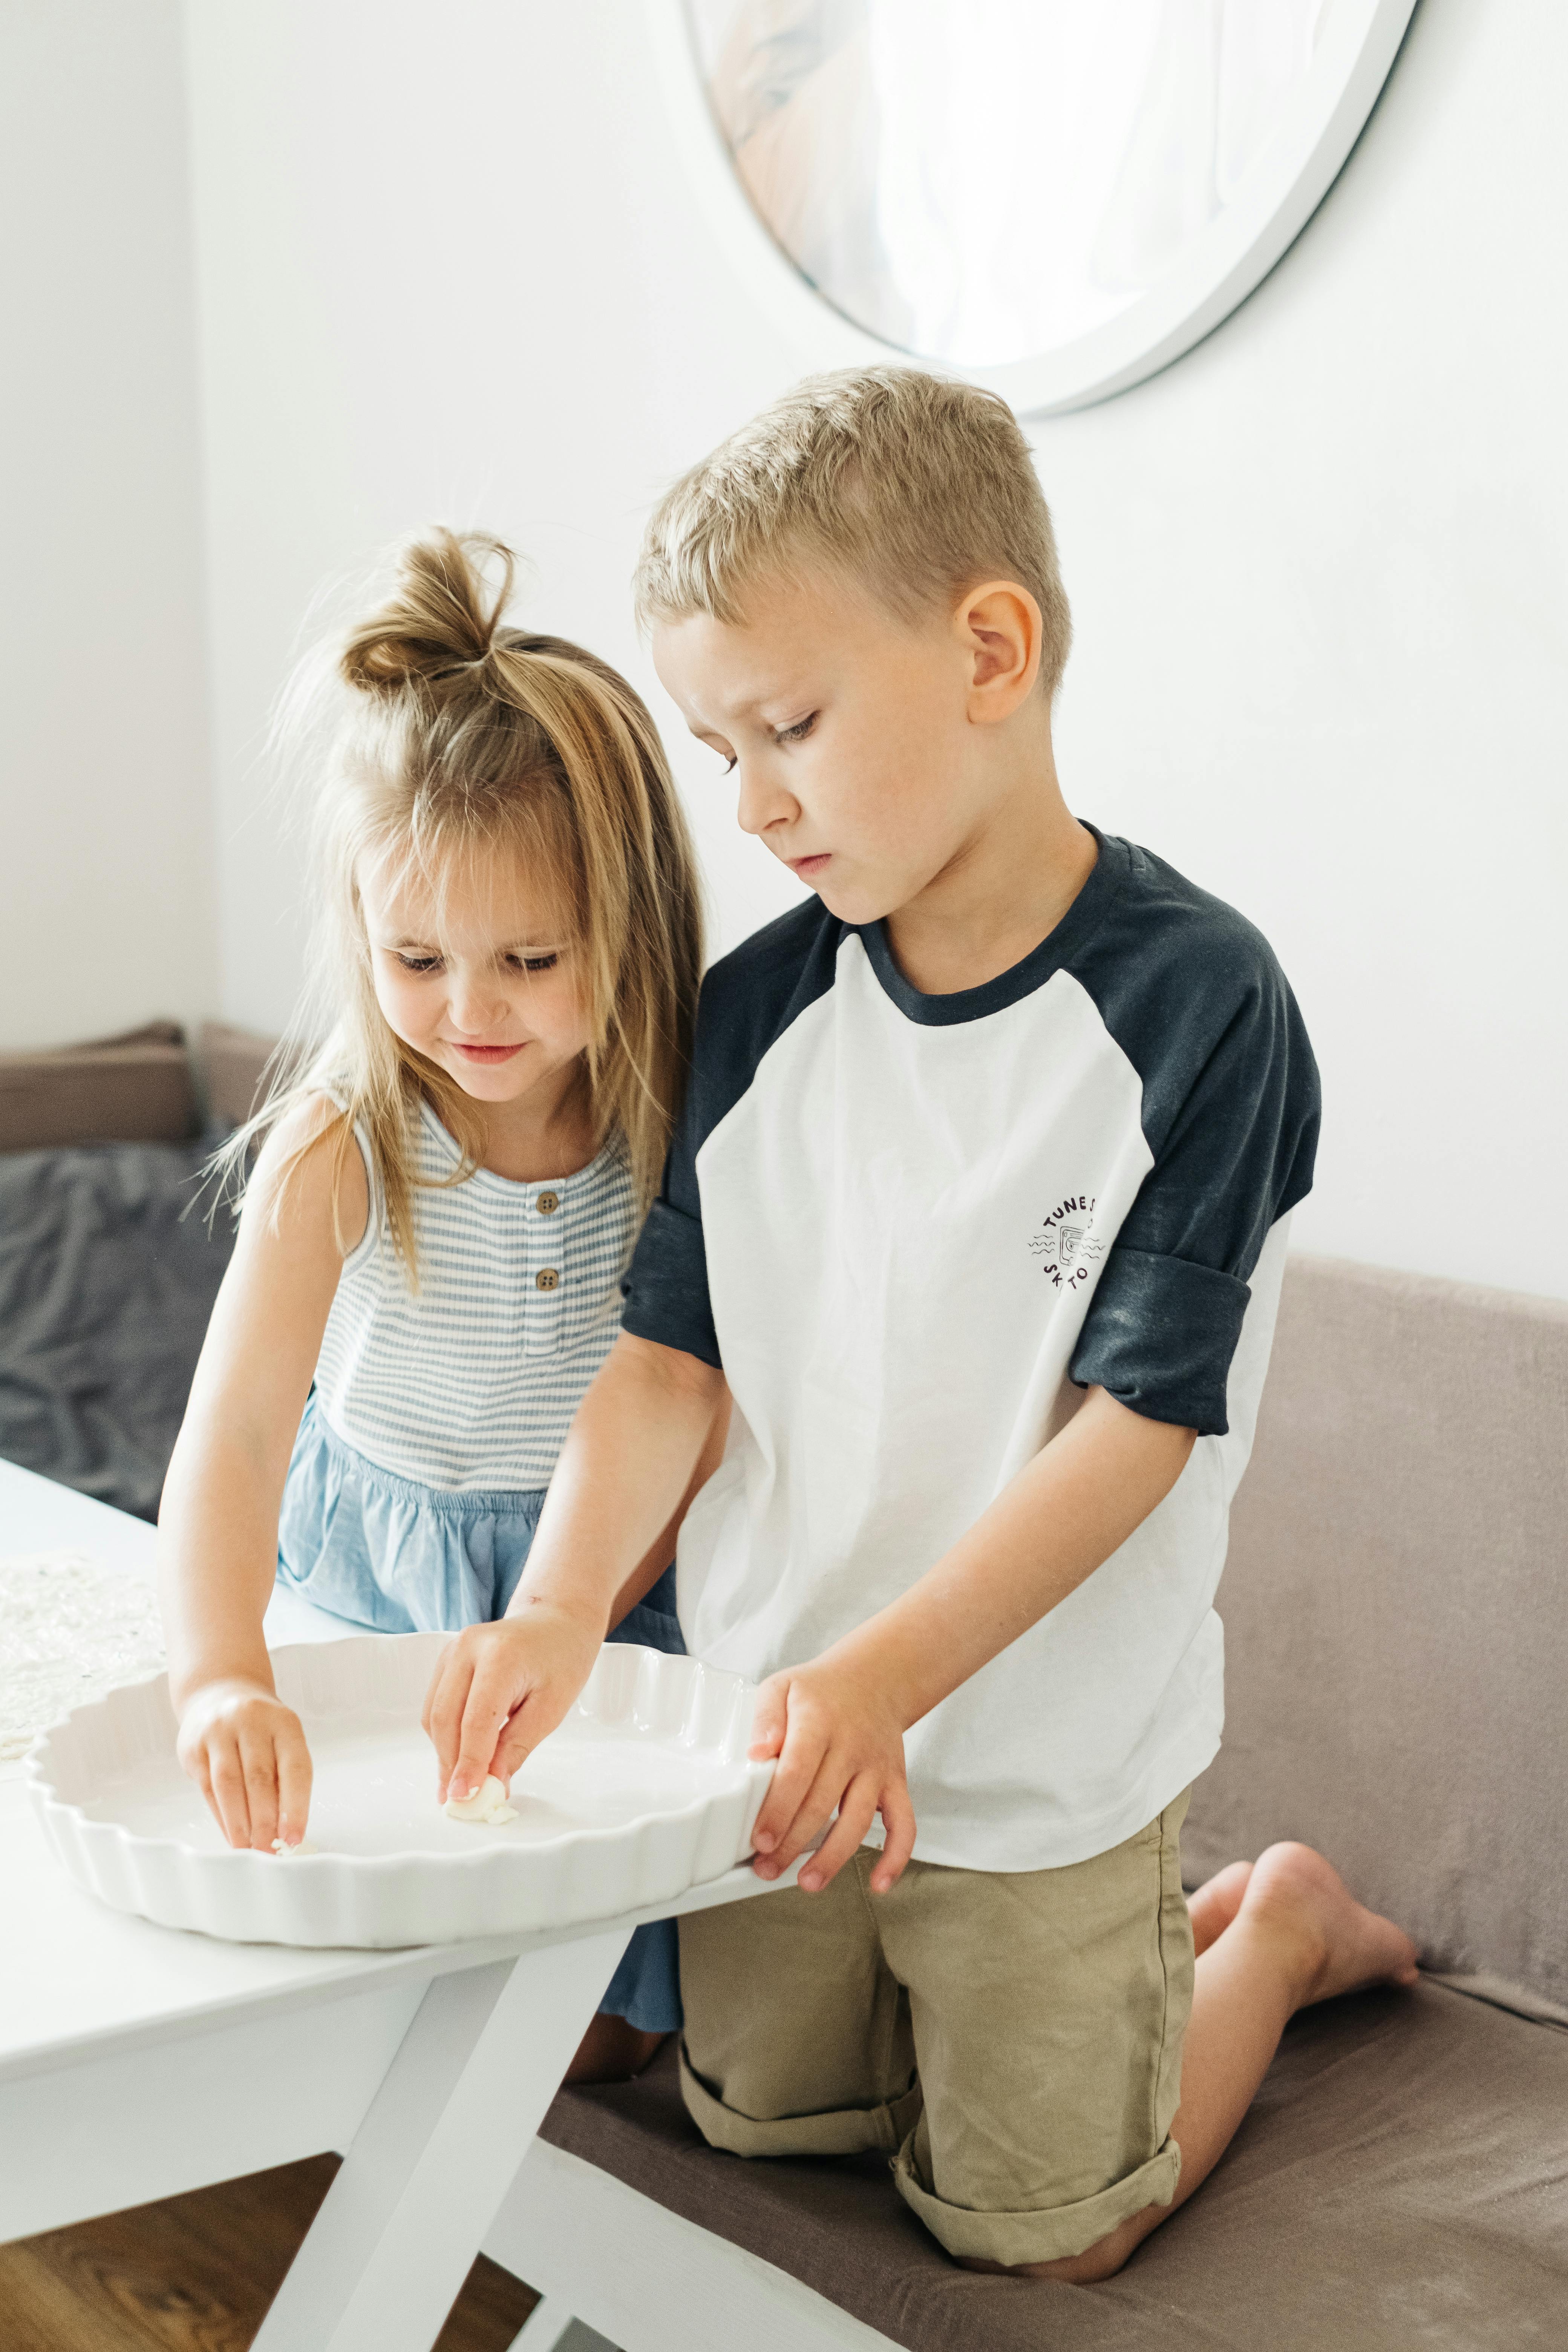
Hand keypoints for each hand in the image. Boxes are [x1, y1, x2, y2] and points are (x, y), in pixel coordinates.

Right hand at [177, 1677, 312, 1851]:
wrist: (219, 1691)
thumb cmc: (259, 1727)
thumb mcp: (281, 1739)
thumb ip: (285, 1777)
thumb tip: (286, 1830)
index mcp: (283, 1722)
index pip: (295, 1768)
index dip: (296, 1807)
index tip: (294, 1838)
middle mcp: (251, 1722)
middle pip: (259, 1779)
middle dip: (265, 1822)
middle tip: (268, 1850)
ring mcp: (218, 1731)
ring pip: (229, 1785)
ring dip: (239, 1823)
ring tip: (247, 1848)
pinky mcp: (193, 1746)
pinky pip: (207, 1788)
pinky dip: (220, 1816)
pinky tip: (230, 1833)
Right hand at [421, 1603, 602, 1803]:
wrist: (556, 1621)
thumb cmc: (562, 1658)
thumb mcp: (552, 1708)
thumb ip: (517, 1746)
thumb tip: (489, 1785)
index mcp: (501, 1656)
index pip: (476, 1720)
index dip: (468, 1763)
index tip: (464, 1796)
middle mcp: (467, 1648)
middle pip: (446, 1718)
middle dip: (450, 1764)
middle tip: (458, 1800)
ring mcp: (452, 1651)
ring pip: (434, 1714)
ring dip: (444, 1752)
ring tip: (458, 1784)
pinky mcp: (446, 1660)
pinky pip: (436, 1704)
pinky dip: (445, 1734)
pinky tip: (460, 1755)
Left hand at [747, 1653, 916, 1893]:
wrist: (874, 1678)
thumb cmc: (820, 1691)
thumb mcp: (782, 1687)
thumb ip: (765, 1718)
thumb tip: (757, 1752)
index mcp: (819, 1723)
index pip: (797, 1773)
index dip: (778, 1811)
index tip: (760, 1839)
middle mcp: (852, 1747)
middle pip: (822, 1804)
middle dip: (793, 1843)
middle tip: (767, 1868)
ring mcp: (877, 1767)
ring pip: (859, 1820)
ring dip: (834, 1857)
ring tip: (808, 1882)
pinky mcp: (896, 1782)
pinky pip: (904, 1823)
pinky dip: (896, 1856)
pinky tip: (879, 1884)